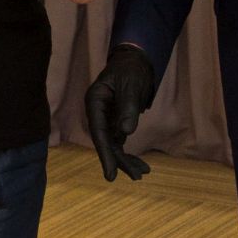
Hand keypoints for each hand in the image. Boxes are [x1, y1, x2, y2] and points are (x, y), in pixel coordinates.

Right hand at [85, 44, 155, 180]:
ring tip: (142, 173)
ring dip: (126, 160)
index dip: (105, 154)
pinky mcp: (115, 122)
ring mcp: (106, 119)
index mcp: (95, 101)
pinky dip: (129, 153)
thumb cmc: (131, 69)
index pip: (98, 132)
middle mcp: (98, 113)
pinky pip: (120, 142)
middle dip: (119, 161)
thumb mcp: (131, 85)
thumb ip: (128, 108)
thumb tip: (125, 132)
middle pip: (106, 142)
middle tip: (136, 177)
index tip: (111, 174)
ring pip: (114, 145)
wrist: (136, 61)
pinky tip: (141, 166)